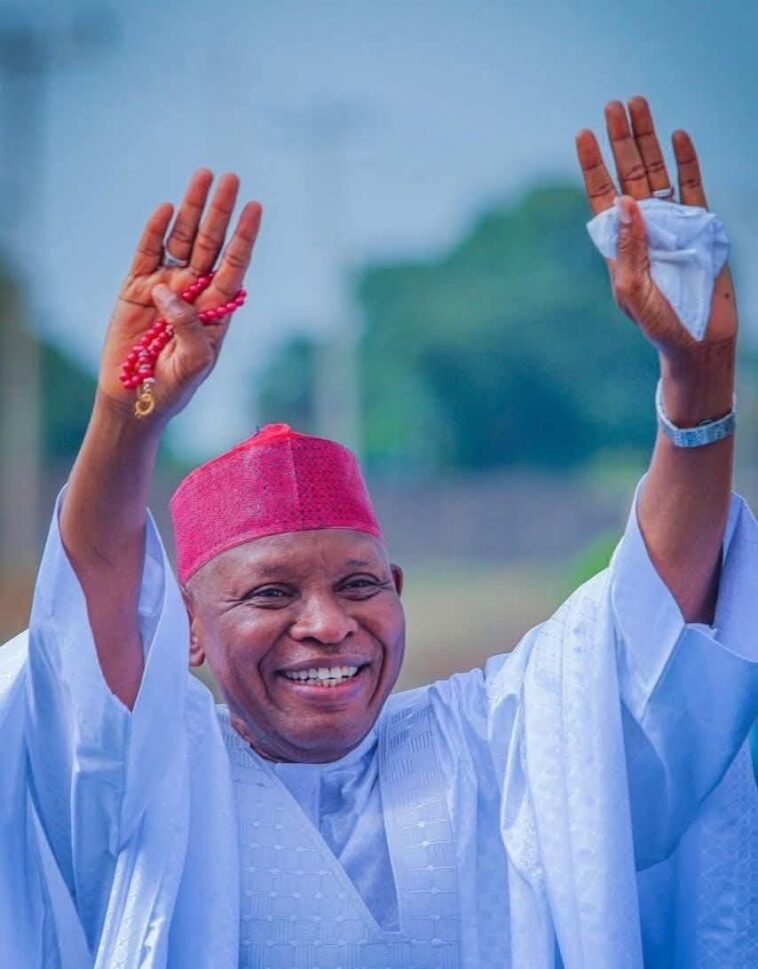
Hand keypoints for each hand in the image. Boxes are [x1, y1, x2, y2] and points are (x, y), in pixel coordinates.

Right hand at [99, 169, 261, 421]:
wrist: (137, 398)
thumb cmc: (175, 386)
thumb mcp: (194, 363)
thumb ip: (190, 328)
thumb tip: (171, 292)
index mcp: (217, 308)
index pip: (234, 264)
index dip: (244, 237)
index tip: (256, 207)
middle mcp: (194, 291)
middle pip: (211, 243)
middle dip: (220, 211)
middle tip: (231, 177)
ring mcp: (165, 286)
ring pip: (182, 240)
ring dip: (192, 209)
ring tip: (203, 176)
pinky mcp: (136, 288)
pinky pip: (148, 253)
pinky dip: (156, 230)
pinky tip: (167, 209)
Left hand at [575, 97, 736, 363]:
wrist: (698, 340)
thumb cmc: (659, 323)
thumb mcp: (634, 289)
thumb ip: (630, 247)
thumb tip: (625, 200)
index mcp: (620, 242)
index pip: (602, 194)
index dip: (593, 164)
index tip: (583, 134)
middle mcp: (643, 226)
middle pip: (629, 173)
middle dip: (621, 140)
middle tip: (613, 105)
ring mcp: (672, 222)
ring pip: (658, 171)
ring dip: (649, 140)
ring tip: (639, 106)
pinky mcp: (701, 225)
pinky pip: (693, 185)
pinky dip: (687, 161)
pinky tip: (678, 136)